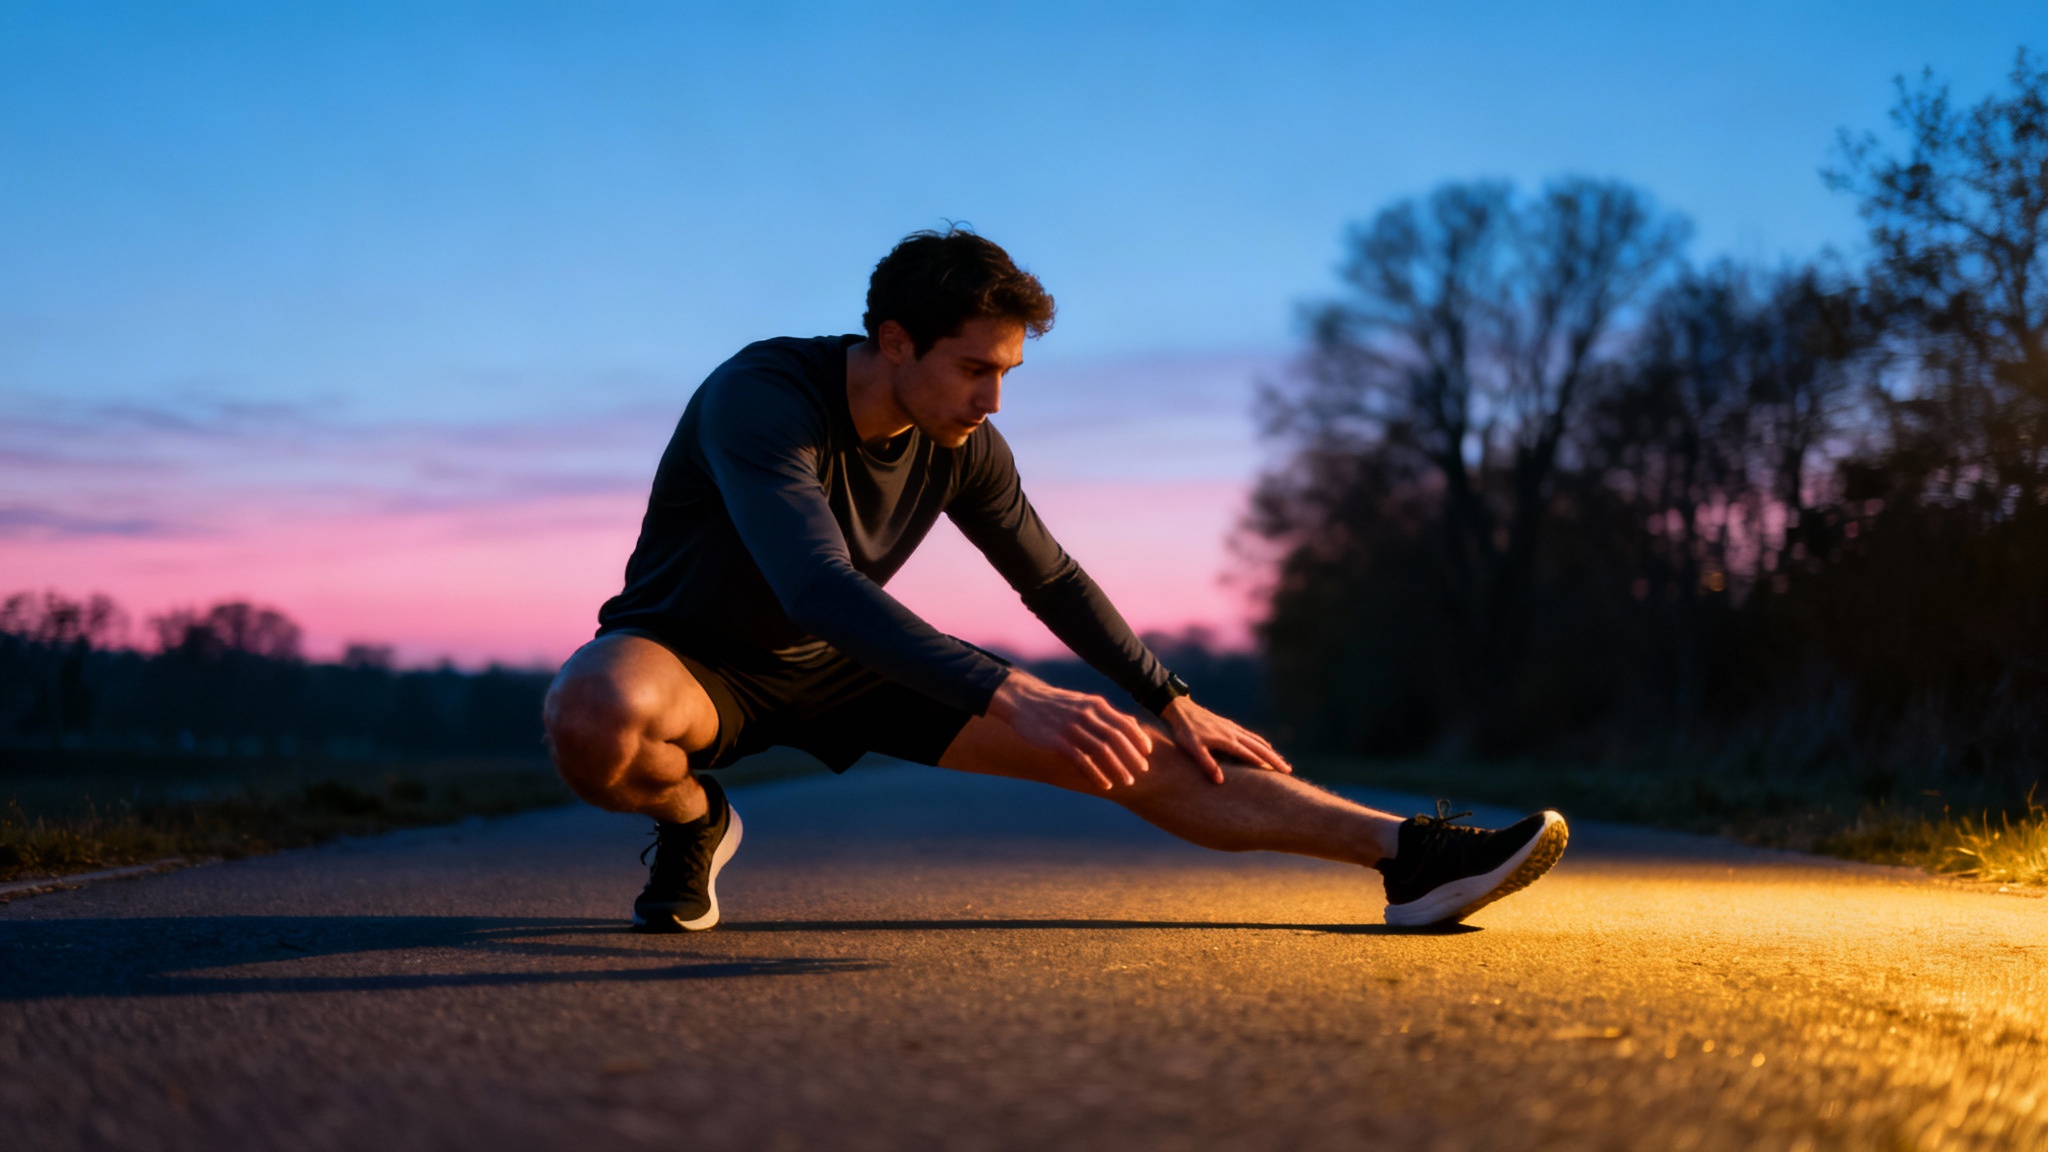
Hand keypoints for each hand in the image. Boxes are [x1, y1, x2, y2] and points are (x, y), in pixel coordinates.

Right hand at [987, 669, 1155, 789]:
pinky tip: (1103, 784)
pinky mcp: (1057, 741)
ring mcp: (1071, 727)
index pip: (1125, 723)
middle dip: (1132, 757)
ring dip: (1117, 768)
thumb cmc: (1057, 704)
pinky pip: (1082, 760)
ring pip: (1102, 750)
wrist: (1023, 700)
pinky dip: (1095, 774)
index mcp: (1095, 704)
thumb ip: (1107, 714)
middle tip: (1141, 772)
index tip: (1148, 754)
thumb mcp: (1084, 702)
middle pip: (1116, 738)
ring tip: (1126, 781)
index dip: (1139, 739)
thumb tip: (1132, 725)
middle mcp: (1086, 714)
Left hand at [1160, 697, 1292, 784]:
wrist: (1180, 709)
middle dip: (1274, 759)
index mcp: (1227, 740)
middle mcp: (1234, 733)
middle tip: (1288, 770)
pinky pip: (1250, 735)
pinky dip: (1261, 742)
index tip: (1278, 775)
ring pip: (1257, 741)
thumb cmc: (1185, 731)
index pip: (1250, 755)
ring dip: (1271, 751)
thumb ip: (1207, 764)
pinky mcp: (1229, 726)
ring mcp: (1233, 728)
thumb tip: (1220, 781)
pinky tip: (1265, 745)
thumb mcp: (1193, 749)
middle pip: (1259, 747)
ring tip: (1282, 761)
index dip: (1264, 765)